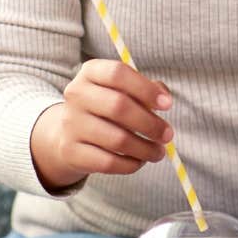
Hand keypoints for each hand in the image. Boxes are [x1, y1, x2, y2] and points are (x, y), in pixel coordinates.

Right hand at [30, 59, 173, 192]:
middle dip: (150, 124)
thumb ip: (148, 89)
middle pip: (118, 106)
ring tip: (158, 152)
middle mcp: (77, 94)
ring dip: (145, 149)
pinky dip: (130, 164)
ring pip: (117, 139)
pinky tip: (140, 161)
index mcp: (91, 72)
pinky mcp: (71, 151)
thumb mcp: (124, 89)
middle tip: (168, 135)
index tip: (167, 104)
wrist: (70, 133)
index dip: (145, 89)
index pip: (117, 74)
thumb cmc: (107, 107)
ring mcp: (71, 123)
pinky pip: (107, 162)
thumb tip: (164, 100)